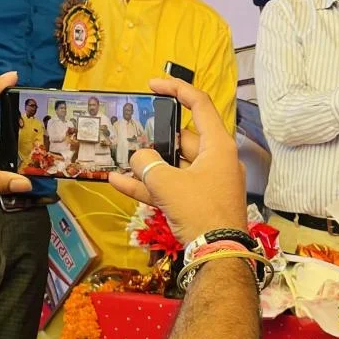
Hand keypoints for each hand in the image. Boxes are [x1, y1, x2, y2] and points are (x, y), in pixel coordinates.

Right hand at [109, 77, 243, 244]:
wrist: (218, 254)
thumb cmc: (200, 211)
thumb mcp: (168, 183)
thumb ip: (147, 165)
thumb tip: (138, 158)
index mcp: (218, 145)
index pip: (200, 105)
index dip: (176, 89)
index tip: (154, 84)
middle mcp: (216, 159)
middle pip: (182, 138)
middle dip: (155, 139)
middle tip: (132, 134)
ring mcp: (208, 182)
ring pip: (174, 165)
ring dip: (148, 165)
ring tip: (121, 161)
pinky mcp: (199, 202)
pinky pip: (172, 187)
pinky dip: (150, 185)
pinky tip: (119, 183)